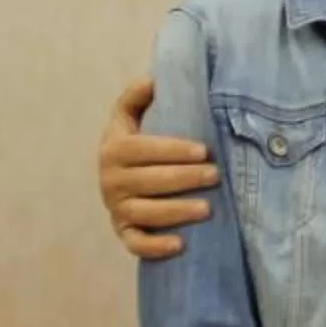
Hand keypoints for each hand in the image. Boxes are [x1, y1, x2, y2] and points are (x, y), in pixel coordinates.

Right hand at [99, 77, 218, 259]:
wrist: (113, 175)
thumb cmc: (132, 143)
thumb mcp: (128, 115)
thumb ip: (136, 95)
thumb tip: (154, 79)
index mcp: (114, 150)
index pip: (143, 149)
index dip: (173, 150)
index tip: (204, 151)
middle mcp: (110, 180)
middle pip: (149, 181)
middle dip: (185, 179)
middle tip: (215, 175)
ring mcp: (116, 208)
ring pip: (146, 213)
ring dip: (176, 212)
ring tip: (208, 209)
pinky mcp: (122, 231)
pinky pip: (135, 243)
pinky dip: (155, 247)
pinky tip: (180, 245)